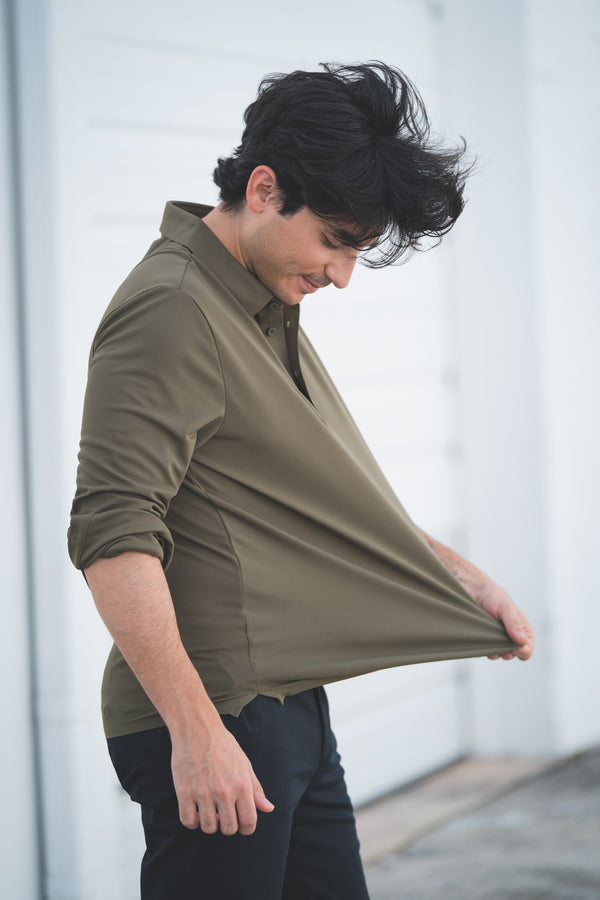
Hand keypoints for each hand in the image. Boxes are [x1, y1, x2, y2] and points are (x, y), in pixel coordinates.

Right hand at [171, 721, 273, 835]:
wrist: (197, 728)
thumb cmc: (223, 745)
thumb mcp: (244, 764)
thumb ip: (256, 789)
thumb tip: (268, 808)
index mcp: (242, 785)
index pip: (248, 822)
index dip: (246, 828)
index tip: (240, 824)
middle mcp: (224, 792)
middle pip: (228, 829)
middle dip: (227, 825)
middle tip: (223, 814)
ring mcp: (203, 793)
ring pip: (208, 827)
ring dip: (209, 823)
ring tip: (209, 809)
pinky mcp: (184, 792)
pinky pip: (188, 821)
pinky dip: (192, 820)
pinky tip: (195, 809)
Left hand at [474, 581, 534, 660]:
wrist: (472, 590)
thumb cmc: (492, 595)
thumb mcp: (505, 606)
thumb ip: (514, 623)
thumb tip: (522, 641)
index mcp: (523, 629)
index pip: (527, 650)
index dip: (521, 650)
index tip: (512, 643)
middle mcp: (513, 636)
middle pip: (513, 655)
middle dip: (506, 649)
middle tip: (497, 636)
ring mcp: (499, 639)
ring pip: (500, 655)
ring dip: (494, 648)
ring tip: (488, 633)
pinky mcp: (486, 640)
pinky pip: (488, 652)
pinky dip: (485, 647)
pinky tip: (482, 636)